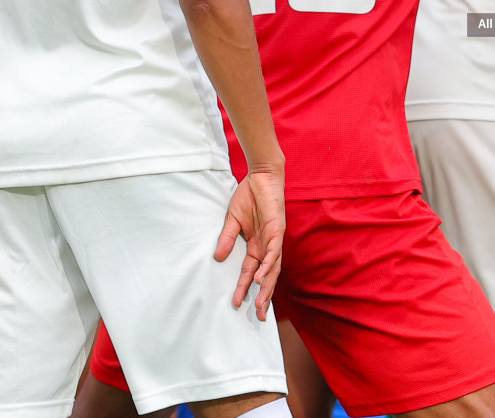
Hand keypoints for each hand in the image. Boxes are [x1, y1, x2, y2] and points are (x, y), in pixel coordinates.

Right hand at [215, 166, 285, 319]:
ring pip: (272, 268)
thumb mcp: (233, 221)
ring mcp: (274, 239)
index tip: (237, 305)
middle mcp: (267, 246)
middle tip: (259, 317)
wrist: (262, 176)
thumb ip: (226, 239)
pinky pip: (274, 251)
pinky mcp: (277, 229)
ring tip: (260, 302)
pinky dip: (268, 264)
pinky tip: (261, 277)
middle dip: (262, 296)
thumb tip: (217, 258)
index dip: (244, 288)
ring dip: (266, 285)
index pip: (250, 272)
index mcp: (256, 245)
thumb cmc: (249, 197)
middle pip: (265, 276)